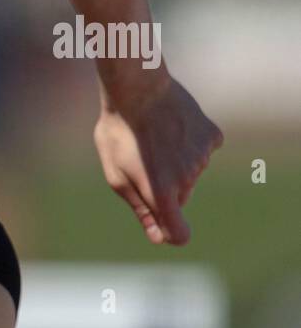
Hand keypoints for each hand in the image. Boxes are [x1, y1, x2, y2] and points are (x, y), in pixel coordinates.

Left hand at [93, 75, 222, 244]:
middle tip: (142, 159)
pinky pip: (202, 149)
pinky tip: (173, 127)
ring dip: (174, 162)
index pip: (179, 233)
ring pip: (190, 172)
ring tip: (154, 139)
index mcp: (161, 193)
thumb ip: (141, 209)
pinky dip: (189, 143)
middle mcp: (187, 179)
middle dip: (163, 187)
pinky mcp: (212, 137)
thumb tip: (159, 238)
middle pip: (179, 197)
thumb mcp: (117, 176)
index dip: (171, 232)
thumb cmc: (118, 134)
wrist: (137, 89)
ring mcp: (202, 157)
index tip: (163, 226)